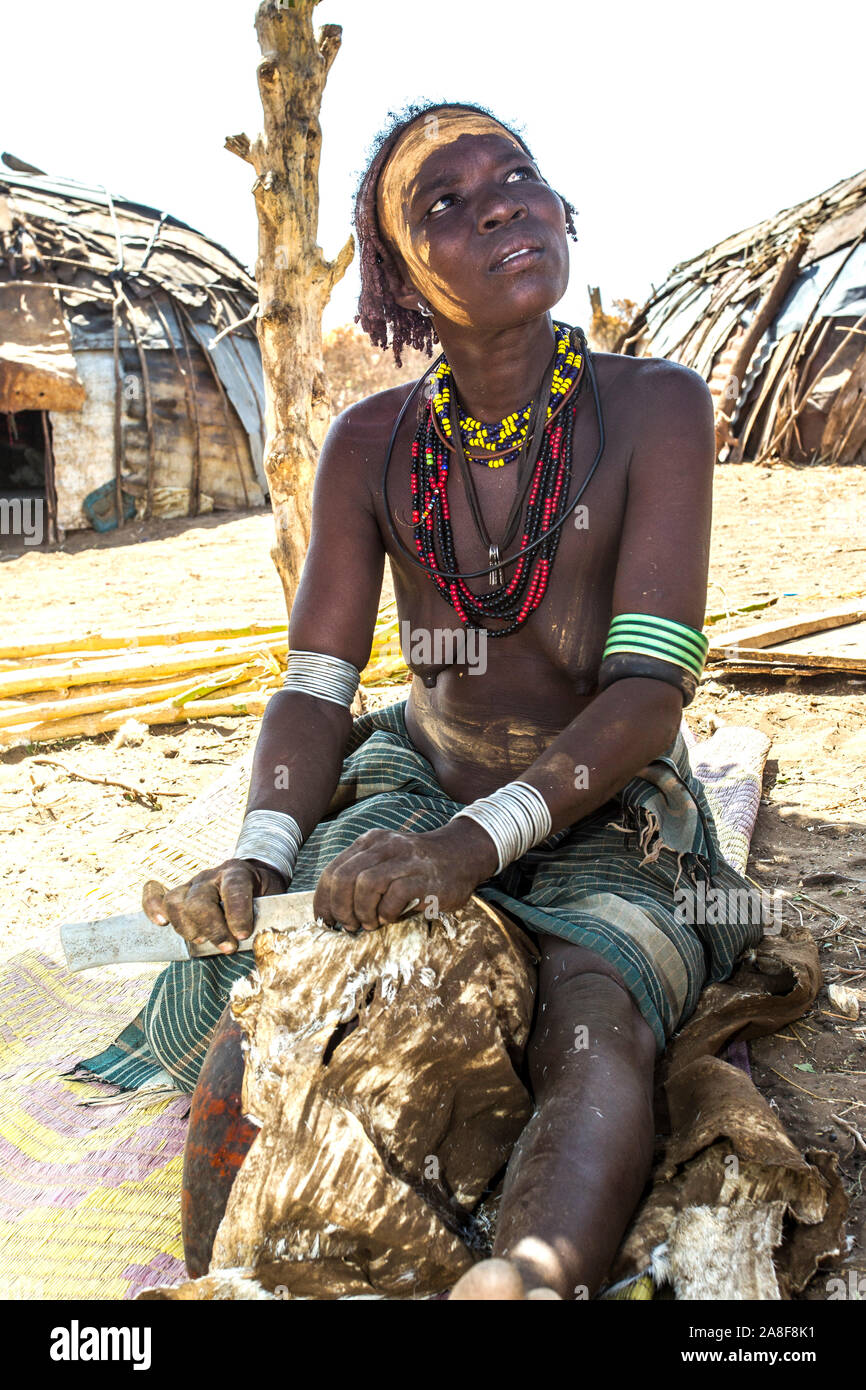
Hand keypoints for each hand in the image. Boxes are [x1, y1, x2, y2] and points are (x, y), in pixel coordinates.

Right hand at [143, 859, 285, 953]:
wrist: (256, 875)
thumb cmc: (264, 893)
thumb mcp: (274, 900)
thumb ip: (267, 917)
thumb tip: (264, 942)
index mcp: (239, 873)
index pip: (234, 889)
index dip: (236, 914)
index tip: (242, 936)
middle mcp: (212, 876)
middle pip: (199, 901)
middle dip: (212, 929)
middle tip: (227, 947)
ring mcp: (193, 884)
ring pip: (176, 902)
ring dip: (187, 928)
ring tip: (202, 941)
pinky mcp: (180, 894)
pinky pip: (157, 896)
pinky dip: (152, 907)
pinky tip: (160, 922)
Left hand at [312, 821, 497, 933]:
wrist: (463, 855)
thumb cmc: (419, 866)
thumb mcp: (387, 860)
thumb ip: (362, 875)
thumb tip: (334, 909)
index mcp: (370, 842)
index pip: (333, 870)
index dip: (323, 900)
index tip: (325, 920)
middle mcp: (385, 847)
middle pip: (344, 878)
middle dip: (340, 907)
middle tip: (349, 925)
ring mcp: (405, 860)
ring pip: (365, 884)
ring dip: (362, 911)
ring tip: (370, 923)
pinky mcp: (423, 877)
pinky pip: (394, 895)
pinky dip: (386, 911)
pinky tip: (391, 917)